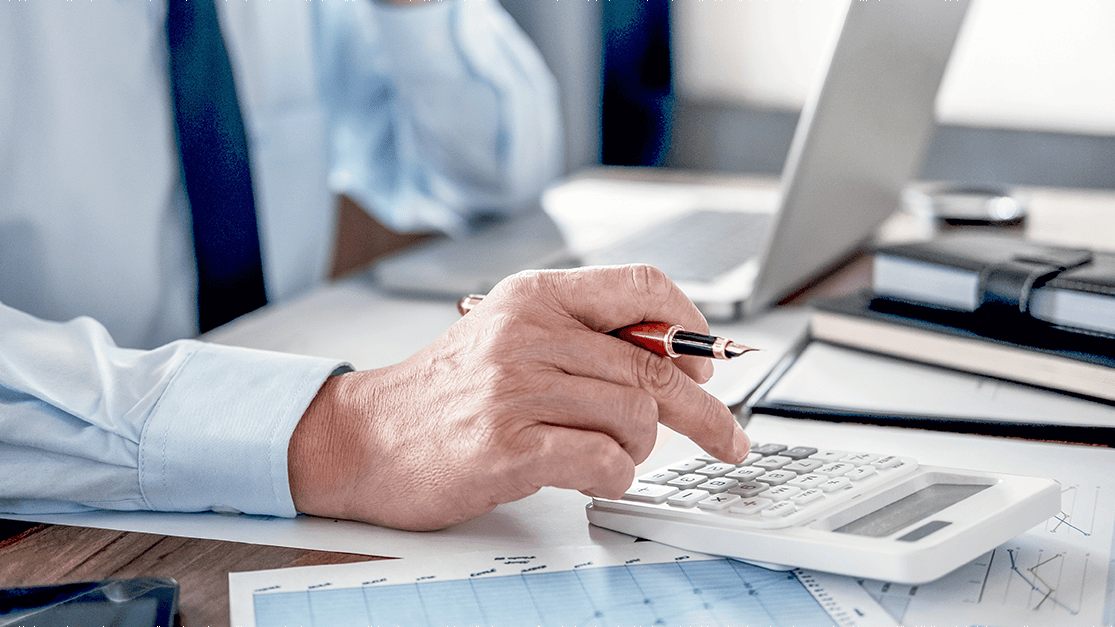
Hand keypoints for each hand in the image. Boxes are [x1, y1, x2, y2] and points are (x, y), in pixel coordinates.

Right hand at [288, 265, 749, 529]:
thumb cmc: (442, 391)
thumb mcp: (508, 335)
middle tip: (727, 438)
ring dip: (636, 448)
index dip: (690, 326)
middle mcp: (528, 335)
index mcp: (534, 297)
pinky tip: (589, 476)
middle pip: (654, 366)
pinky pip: (606, 463)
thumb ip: (582, 335)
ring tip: (602, 452)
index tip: (707, 362)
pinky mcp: (509, 448)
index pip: (643, 286)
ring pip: (636, 418)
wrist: (363, 437)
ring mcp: (517, 391)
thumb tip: (672, 356)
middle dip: (705, 412)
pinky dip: (614, 478)